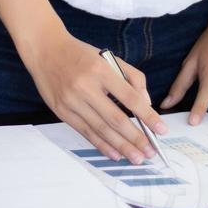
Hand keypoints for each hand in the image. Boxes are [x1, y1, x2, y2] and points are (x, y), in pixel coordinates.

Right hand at [21, 28, 167, 163]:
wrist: (45, 50)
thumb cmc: (80, 54)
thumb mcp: (109, 57)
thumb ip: (132, 77)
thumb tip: (146, 103)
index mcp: (101, 70)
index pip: (129, 98)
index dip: (147, 116)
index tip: (161, 130)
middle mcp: (86, 87)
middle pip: (116, 119)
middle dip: (136, 138)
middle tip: (151, 152)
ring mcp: (72, 101)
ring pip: (101, 129)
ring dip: (121, 146)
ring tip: (137, 158)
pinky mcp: (62, 111)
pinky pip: (85, 132)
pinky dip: (101, 145)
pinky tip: (115, 153)